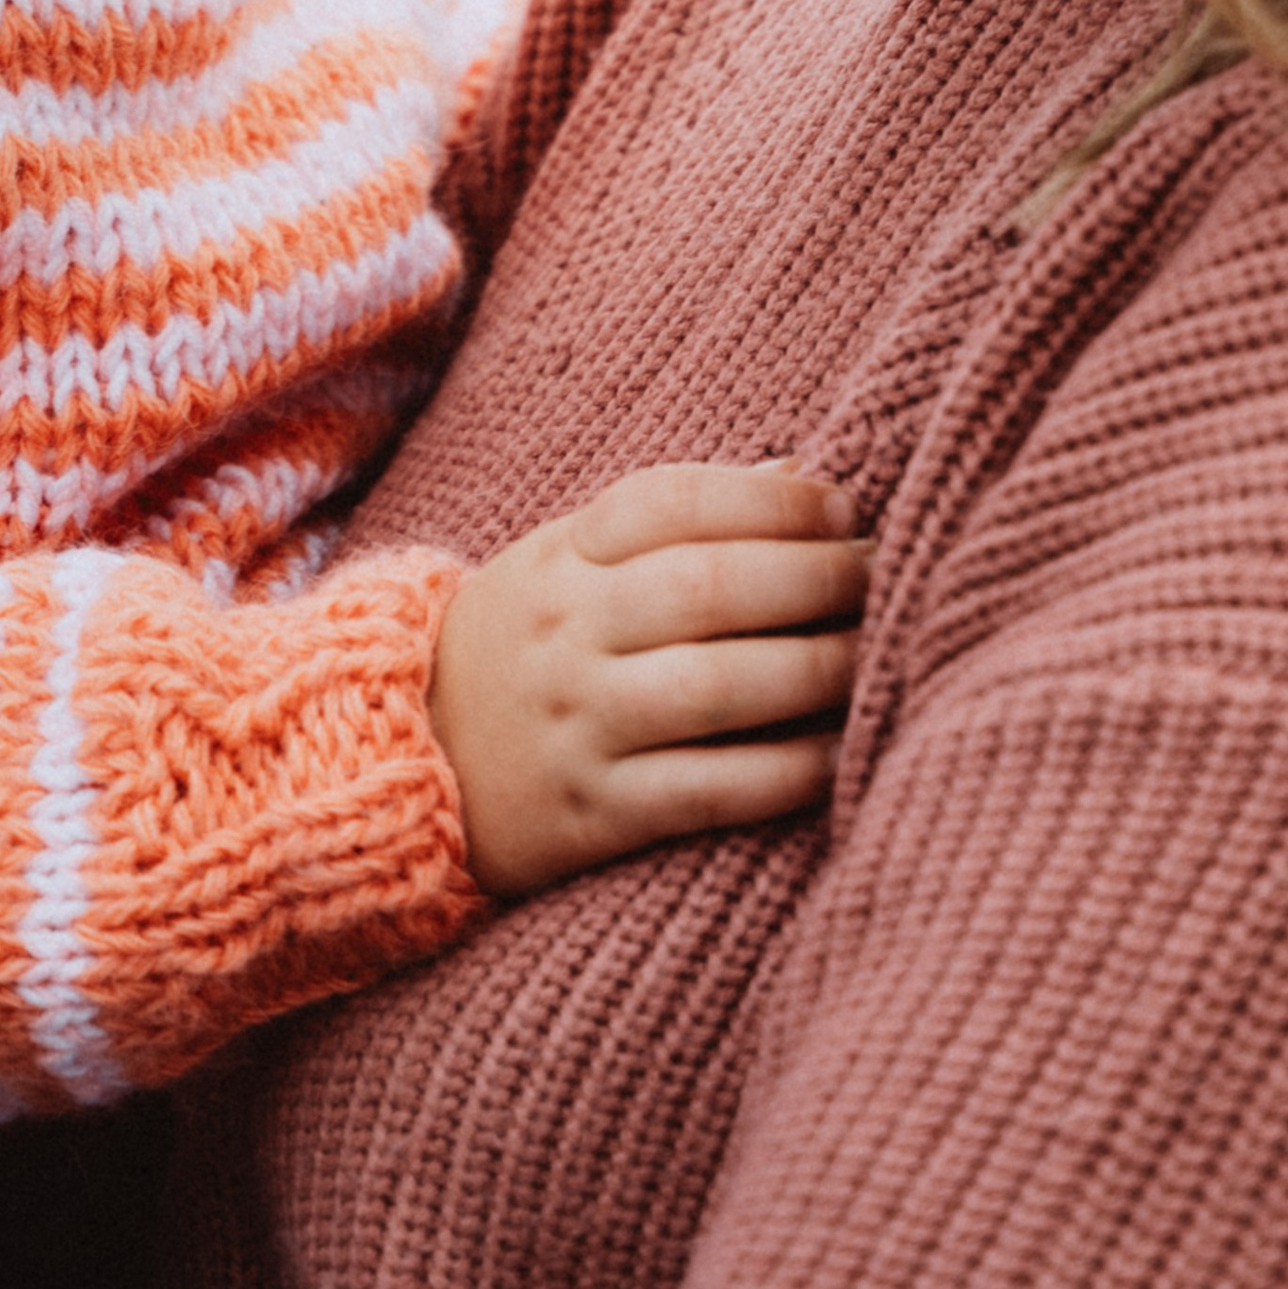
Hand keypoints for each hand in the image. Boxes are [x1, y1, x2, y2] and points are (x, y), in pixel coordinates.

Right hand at [430, 462, 870, 898]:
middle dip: (817, 577)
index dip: (772, 499)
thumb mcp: (571, 559)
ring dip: (819, 668)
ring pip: (717, 688)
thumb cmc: (527, 642)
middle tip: (885, 574)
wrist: (402, 756)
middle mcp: (569, 631)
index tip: (845, 507)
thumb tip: (805, 474)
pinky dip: (787, 770)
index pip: (673, 501)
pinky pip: (710, 789)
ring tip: (879, 653)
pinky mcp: (594, 814)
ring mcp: (578, 723)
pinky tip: (841, 751)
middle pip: (708, 588)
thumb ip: (676, 519)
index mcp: (565, 555)